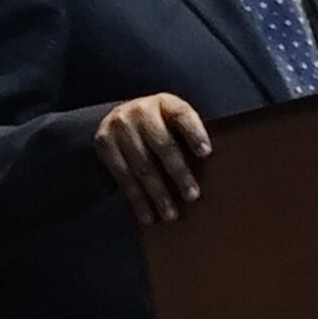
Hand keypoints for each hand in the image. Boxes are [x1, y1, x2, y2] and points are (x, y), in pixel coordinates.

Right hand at [95, 94, 211, 225]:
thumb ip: (188, 134)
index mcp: (165, 102)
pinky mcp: (104, 144)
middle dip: (178, 173)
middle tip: (192, 196)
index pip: (182, 115)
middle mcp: (140, 111)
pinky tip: (148, 216)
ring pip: (141, 166)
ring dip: (157, 194)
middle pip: (162, 145)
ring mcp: (119, 127)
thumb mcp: (172, 120)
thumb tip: (213, 165)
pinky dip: (137, 200)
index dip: (195, 133)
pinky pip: (123, 177)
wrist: (116, 117)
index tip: (206, 153)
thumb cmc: (159, 125)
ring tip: (171, 214)